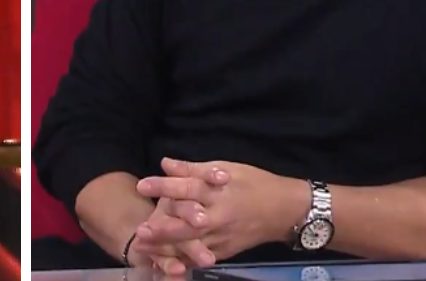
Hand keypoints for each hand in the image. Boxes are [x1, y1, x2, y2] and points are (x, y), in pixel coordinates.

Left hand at [135, 158, 308, 264]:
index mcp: (220, 193)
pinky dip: (184, 260)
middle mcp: (221, 217)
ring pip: (193, 245)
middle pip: (188, 225)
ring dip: (168, 248)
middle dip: (163, 229)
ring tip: (145, 248)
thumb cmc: (255, 183)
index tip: (142, 185)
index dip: (164, 187)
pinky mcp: (227, 251)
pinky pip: (203, 257)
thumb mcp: (227, 168)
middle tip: (140, 230)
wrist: (285, 210)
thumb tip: (165, 163)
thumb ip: (194, 169)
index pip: (188, 189)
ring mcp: (224, 237)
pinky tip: (165, 262)